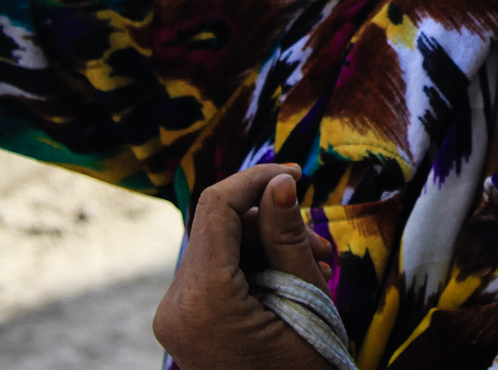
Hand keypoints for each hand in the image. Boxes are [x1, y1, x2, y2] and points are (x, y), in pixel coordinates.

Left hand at [153, 164, 338, 369]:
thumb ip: (287, 237)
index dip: (256, 179)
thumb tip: (279, 181)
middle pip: (219, 228)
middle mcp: (175, 307)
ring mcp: (175, 319)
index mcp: (202, 300)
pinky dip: (251, 267)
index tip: (296, 173)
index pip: (216, 208)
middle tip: (322, 246)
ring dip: (266, 246)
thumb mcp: (306, 301)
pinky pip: (215, 274)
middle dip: (270, 223)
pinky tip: (290, 281)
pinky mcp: (185, 325)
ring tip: (316, 267)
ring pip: (220, 249)